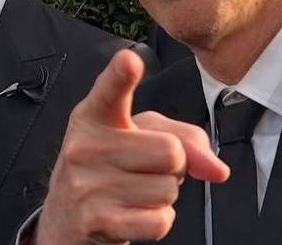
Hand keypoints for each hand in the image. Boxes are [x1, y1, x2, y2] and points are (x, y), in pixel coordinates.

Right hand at [34, 49, 228, 244]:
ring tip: (133, 193)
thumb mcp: (138, 139)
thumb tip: (216, 168)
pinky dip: (156, 221)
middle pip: (170, 151)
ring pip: (168, 190)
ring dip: (162, 196)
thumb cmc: (107, 169)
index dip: (121, 75)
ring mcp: (87, 184)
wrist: (65, 217)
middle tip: (144, 169)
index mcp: (94, 116)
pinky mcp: (98, 220)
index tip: (129, 61)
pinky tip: (130, 214)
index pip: (110, 91)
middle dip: (172, 166)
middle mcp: (85, 146)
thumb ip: (183, 138)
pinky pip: (160, 220)